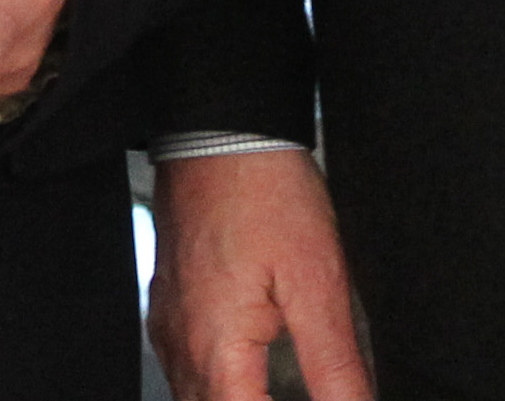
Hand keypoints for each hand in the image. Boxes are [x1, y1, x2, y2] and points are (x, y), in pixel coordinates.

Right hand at [148, 145, 375, 400]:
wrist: (220, 130)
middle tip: (298, 390)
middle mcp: (182, 345)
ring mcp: (169, 323)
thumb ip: (335, 366)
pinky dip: (214, 388)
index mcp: (217, 350)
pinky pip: (183, 369)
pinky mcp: (168, 302)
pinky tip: (244, 379)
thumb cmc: (265, 193)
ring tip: (278, 389)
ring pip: (193, 398)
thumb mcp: (318, 284)